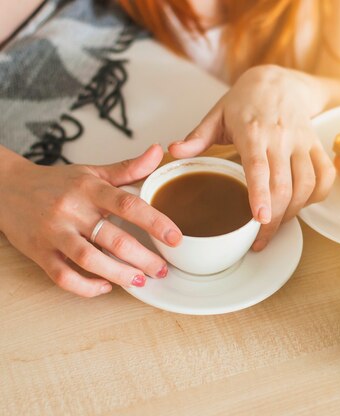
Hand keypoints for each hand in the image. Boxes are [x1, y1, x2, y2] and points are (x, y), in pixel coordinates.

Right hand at [0, 145, 182, 296]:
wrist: (6, 187)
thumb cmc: (56, 183)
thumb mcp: (92, 172)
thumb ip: (128, 168)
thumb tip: (157, 151)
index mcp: (90, 189)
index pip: (127, 205)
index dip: (155, 222)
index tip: (175, 237)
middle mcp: (72, 210)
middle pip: (113, 238)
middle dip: (143, 258)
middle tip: (163, 268)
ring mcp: (54, 233)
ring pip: (89, 260)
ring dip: (119, 274)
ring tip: (140, 280)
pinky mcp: (39, 253)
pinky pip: (63, 276)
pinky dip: (86, 286)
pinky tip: (105, 286)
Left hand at [169, 65, 335, 249]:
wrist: (280, 81)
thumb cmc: (246, 101)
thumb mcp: (217, 114)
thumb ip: (197, 137)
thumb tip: (174, 151)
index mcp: (253, 131)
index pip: (259, 167)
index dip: (260, 194)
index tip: (259, 218)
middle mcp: (281, 137)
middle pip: (284, 184)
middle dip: (275, 218)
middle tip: (260, 238)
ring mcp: (303, 142)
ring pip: (307, 184)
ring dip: (295, 211)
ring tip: (278, 224)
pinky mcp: (316, 145)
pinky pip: (325, 176)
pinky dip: (317, 196)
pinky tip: (301, 204)